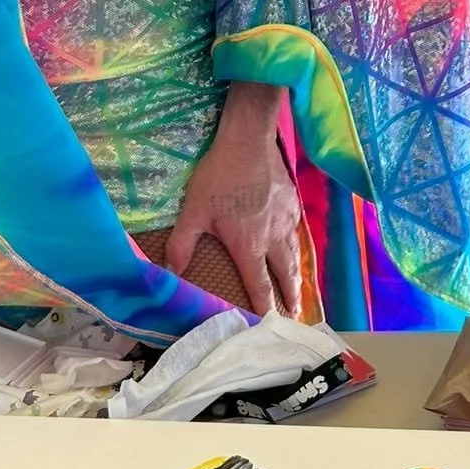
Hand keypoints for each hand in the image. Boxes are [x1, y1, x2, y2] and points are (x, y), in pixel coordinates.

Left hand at [167, 83, 302, 316]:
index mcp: (250, 246)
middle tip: (296, 315)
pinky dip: (296, 245)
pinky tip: (294, 244)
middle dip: (290, 297)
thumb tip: (170, 272)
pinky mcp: (292, 201)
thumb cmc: (219, 177)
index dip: (265, 309)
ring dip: (296, 274)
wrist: (248, 141)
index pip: (260, 286)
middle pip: (285, 274)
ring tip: (299, 288)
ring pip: (295, 254)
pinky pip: (296, 230)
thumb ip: (182, 243)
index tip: (271, 327)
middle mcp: (273, 238)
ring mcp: (286, 219)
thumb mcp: (193, 211)